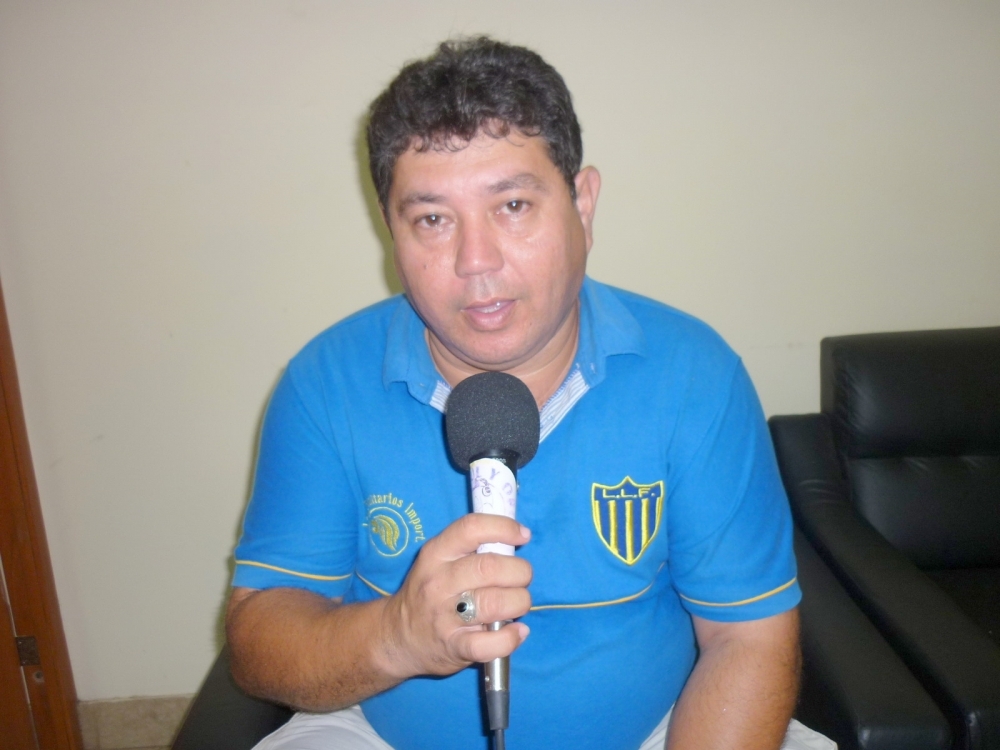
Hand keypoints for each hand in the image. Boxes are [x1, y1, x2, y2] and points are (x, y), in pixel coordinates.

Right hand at [377, 514, 532, 679]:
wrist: (398, 636)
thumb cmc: (430, 591)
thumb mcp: (438, 560)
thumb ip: (471, 548)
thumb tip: (516, 538)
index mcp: (436, 553)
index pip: (472, 528)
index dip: (504, 528)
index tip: (523, 535)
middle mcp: (439, 582)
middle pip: (490, 567)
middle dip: (520, 571)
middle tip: (521, 578)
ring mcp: (445, 617)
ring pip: (495, 603)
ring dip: (519, 601)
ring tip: (518, 603)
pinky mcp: (454, 647)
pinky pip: (490, 644)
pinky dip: (511, 638)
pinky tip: (517, 631)